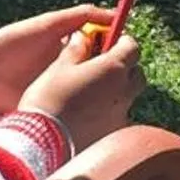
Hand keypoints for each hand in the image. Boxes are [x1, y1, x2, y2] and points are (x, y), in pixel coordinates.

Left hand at [0, 5, 111, 114]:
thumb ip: (80, 16)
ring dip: (100, 97)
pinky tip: (96, 114)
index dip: (115, 52)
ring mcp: (60, 92)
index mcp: (68, 50)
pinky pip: (73, 112)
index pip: (100, 51)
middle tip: (121, 80)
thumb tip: (115, 14)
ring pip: (89, 95)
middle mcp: (67, 71)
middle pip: (99, 74)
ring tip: (111, 98)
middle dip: (111, 77)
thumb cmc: (12, 45)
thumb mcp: (49, 25)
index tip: (128, 53)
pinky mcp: (52, 110)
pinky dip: (85, 114)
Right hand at [20, 25, 144, 151]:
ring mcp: (121, 115)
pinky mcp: (114, 134)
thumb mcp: (59, 67)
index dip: (122, 41)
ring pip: (128, 96)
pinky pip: (118, 116)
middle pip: (136, 73)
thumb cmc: (48, 100)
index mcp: (113, 69)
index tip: (110, 40)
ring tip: (92, 91)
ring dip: (117, 90)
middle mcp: (124, 91)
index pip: (132, 47)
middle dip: (125, 66)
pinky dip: (109, 111)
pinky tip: (89, 113)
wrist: (43, 141)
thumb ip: (76, 50)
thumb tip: (83, 38)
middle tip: (103, 64)